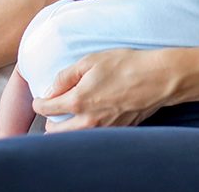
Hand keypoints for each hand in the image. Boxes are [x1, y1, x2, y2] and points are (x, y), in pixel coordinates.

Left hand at [33, 48, 181, 132]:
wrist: (158, 79)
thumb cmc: (126, 65)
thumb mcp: (91, 61)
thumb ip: (66, 75)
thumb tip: (50, 89)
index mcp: (78, 101)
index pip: (45, 109)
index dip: (39, 102)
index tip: (41, 99)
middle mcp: (88, 120)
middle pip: (55, 132)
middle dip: (50, 120)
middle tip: (55, 109)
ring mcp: (103, 129)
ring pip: (74, 137)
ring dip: (67, 129)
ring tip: (72, 115)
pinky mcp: (117, 131)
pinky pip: (94, 136)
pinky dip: (87, 130)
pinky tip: (94, 116)